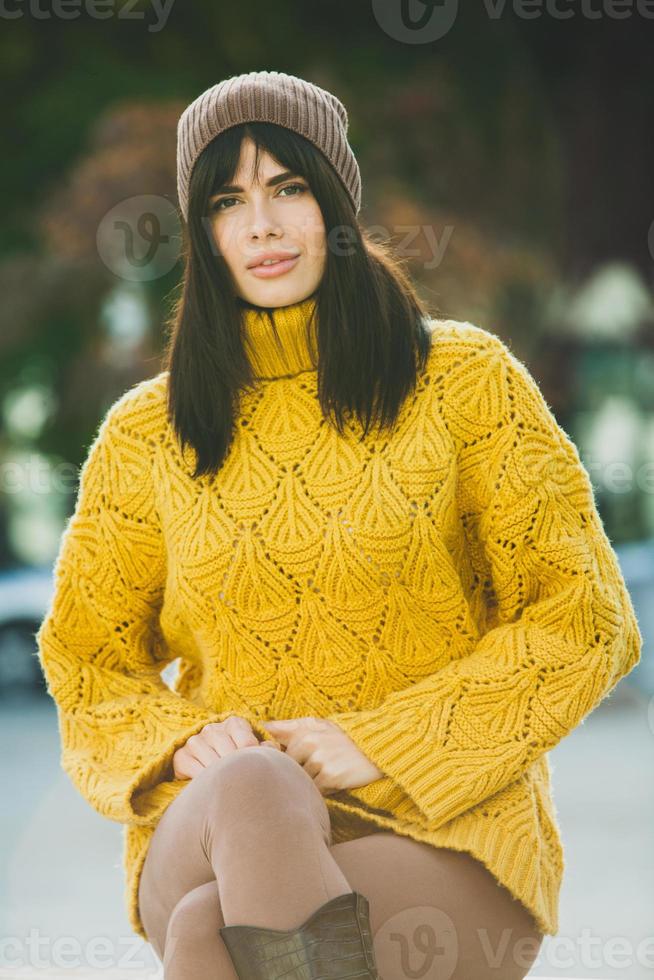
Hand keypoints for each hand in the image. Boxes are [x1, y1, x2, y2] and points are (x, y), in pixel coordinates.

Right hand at [172, 715, 281, 779]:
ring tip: (226, 786)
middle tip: (241, 784)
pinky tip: (210, 786)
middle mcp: (212, 729)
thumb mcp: (254, 750)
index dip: (252, 759)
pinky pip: (194, 770)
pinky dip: (203, 781)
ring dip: (219, 776)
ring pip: (211, 762)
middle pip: (229, 753)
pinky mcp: (181, 756)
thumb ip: (267, 748)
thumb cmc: (239, 760)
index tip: (253, 771)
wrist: (208, 767)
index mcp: (234, 723)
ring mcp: (195, 741)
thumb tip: (269, 747)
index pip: (247, 742)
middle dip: (236, 771)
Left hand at [261, 716, 384, 795]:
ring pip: (302, 781)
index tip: (294, 765)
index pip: (279, 755)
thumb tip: (264, 726)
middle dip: (297, 775)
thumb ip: (290, 727)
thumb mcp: (320, 725)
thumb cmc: (345, 737)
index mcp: (304, 732)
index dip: (286, 763)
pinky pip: (316, 790)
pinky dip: (322, 791)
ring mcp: (320, 760)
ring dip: (310, 784)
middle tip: (316, 773)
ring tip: (327, 775)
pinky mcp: (331, 776)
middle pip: (289, 770)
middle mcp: (309, 744)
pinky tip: (333, 783)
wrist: (376, 747)